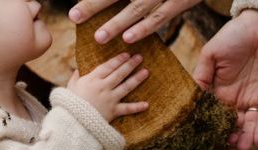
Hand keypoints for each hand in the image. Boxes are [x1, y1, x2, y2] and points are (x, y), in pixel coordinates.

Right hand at [67, 52, 148, 121]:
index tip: (127, 54)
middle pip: (120, 73)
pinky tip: (147, 104)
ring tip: (146, 72)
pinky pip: (127, 109)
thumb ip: (76, 77)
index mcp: (92, 79)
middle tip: (140, 57)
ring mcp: (110, 99)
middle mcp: (103, 87)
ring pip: (126, 86)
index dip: (119, 59)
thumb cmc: (69, 103)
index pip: (108, 66)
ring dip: (137, 78)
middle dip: (130, 64)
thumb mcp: (70, 87)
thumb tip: (78, 69)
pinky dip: (137, 107)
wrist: (72, 121)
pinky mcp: (113, 111)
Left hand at [69, 0, 201, 43]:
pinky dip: (144, 28)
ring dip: (117, 22)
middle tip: (74, 16)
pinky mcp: (182, 0)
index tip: (74, 10)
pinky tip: (128, 38)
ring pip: (138, 6)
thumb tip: (105, 1)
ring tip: (99, 37)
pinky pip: (161, 16)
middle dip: (96, 4)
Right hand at [193, 9, 257, 149]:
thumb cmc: (234, 35)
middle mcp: (236, 99)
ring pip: (249, 125)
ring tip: (242, 148)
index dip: (210, 132)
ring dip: (246, 138)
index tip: (204, 147)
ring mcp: (254, 98)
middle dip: (228, 141)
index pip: (213, 117)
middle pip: (231, 126)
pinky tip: (257, 141)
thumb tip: (190, 102)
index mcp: (219, 92)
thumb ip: (200, 78)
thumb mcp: (210, 55)